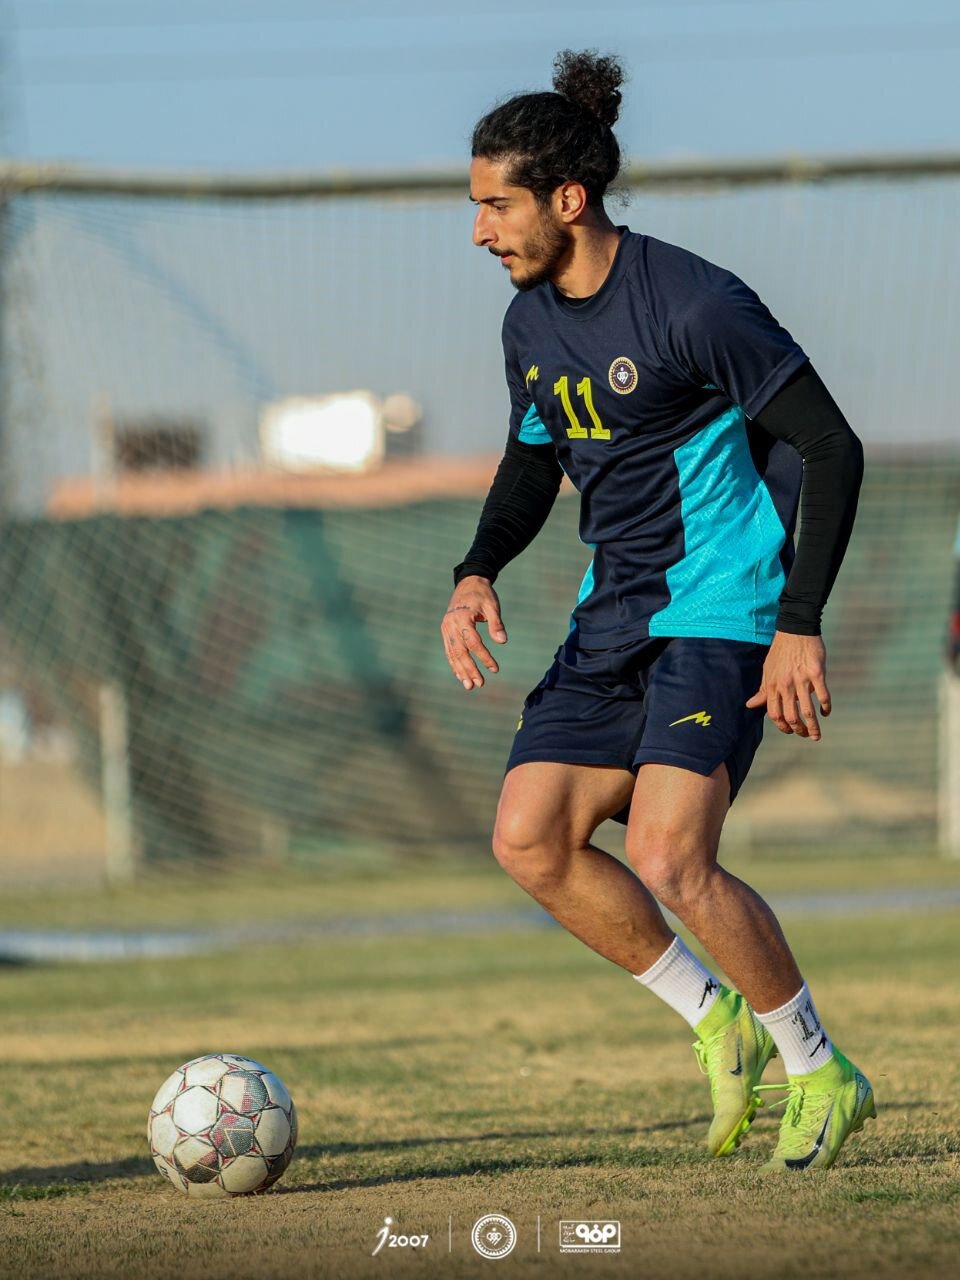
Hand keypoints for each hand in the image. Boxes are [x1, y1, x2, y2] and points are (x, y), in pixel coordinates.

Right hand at [440, 576, 506, 690]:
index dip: (484, 657)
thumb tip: (503, 641)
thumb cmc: (483, 594)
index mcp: (462, 617)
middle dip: (470, 669)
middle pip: (460, 651)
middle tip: (479, 684)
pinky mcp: (446, 631)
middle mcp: (451, 624)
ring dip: (460, 671)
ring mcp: (446, 628)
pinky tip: (461, 676)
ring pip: (452, 654)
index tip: (495, 669)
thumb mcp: (492, 606)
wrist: (468, 582)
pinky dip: (454, 664)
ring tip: (469, 686)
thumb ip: (496, 623)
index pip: (473, 642)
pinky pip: (449, 650)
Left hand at [746, 631, 830, 738]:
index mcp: (772, 685)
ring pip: (808, 711)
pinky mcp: (817, 673)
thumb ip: (762, 690)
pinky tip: (826, 712)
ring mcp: (801, 679)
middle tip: (805, 735)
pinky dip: (825, 707)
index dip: (782, 726)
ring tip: (816, 735)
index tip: (789, 731)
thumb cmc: (780, 652)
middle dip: (798, 730)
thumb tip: (750, 706)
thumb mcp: (767, 671)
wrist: (795, 630)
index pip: (774, 713)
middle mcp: (786, 685)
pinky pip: (822, 695)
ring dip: (813, 726)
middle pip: (791, 716)